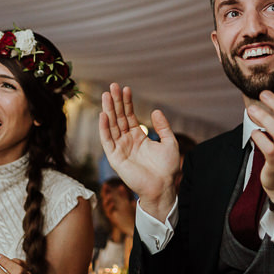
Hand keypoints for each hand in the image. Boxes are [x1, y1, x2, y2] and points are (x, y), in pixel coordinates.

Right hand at [98, 83, 178, 219]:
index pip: (129, 116)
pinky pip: (107, 141)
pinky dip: (104, 128)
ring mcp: (120, 149)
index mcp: (138, 137)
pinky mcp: (115, 158)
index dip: (127, 102)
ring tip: (106, 95)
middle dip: (115, 102)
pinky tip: (103, 115)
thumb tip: (155, 110)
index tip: (126, 88)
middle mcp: (127, 141)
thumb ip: (162, 127)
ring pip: (112, 126)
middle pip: (119, 117)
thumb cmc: (167, 168)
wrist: (163, 187)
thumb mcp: (169, 143)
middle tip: (112, 86)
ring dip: (108, 110)